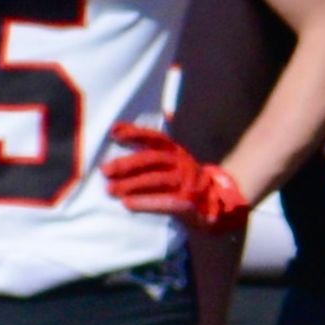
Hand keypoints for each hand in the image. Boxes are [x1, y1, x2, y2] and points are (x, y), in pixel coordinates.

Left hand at [102, 122, 250, 230]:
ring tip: (110, 190)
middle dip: (126, 164)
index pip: (155, 138)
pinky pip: (166, 202)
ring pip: (156, 180)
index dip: (134, 133)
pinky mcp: (189, 204)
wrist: (219, 205)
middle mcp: (182, 164)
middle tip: (105, 171)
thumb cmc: (187, 182)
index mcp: (177, 152)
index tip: (113, 132)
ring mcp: (186, 184)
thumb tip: (153, 119)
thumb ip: (159, 149)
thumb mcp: (177, 161)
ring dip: (131, 185)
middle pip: (152, 160)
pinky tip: (128, 205)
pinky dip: (145, 203)